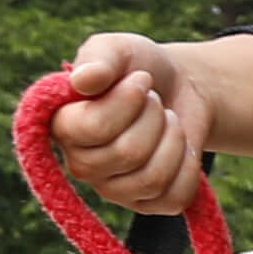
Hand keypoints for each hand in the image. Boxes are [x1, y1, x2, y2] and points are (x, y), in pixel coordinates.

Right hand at [48, 35, 212, 215]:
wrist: (180, 88)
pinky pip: (174, 198)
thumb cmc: (140, 68)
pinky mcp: (145, 204)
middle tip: (156, 102)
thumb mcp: (118, 49)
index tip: (142, 79)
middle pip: (127, 154)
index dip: (127, 101)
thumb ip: (97, 58)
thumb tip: (83, 80)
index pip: (93, 128)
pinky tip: (182, 147)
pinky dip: (189, 166)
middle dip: (154, 117)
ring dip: (173, 139)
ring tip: (168, 120)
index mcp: (63, 126)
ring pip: (152, 178)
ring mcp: (112, 189)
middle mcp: (80, 164)